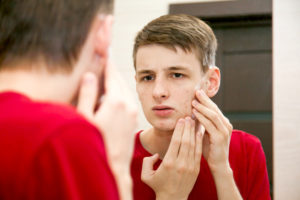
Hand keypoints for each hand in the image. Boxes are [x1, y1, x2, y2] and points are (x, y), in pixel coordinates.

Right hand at [77, 61, 137, 199]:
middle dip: (111, 70)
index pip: (111, 74)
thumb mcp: (85, 119)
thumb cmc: (96, 145)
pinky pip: (128, 99)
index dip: (107, 61)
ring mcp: (133, 112)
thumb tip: (90, 75)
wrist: (114, 167)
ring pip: (125, 89)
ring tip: (105, 76)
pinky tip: (111, 95)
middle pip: (119, 80)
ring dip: (115, 82)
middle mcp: (128, 104)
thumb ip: (88, 95)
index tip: (105, 48)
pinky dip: (119, 92)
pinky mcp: (134, 119)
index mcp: (116, 101)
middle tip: (103, 60)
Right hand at [141, 117, 202, 199]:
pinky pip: (198, 152)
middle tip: (188, 117)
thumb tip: (156, 154)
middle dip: (187, 127)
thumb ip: (147, 162)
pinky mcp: (196, 169)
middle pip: (186, 141)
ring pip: (193, 145)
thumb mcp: (146, 176)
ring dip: (194, 132)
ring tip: (194, 121)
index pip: (176, 142)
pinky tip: (199, 133)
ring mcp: (190, 167)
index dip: (179, 129)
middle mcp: (181, 164)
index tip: (180, 120)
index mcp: (169, 163)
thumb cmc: (158, 186)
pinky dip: (199, 142)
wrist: (173, 199)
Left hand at [192, 89, 232, 173]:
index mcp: (224, 123)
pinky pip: (209, 124)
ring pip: (213, 114)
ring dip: (202, 107)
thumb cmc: (210, 149)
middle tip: (196, 91)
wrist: (218, 164)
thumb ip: (203, 123)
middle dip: (204, 100)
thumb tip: (194, 111)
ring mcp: (224, 131)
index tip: (197, 92)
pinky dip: (201, 117)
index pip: (214, 108)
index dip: (206, 100)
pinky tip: (194, 113)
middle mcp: (226, 125)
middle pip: (214, 108)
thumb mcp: (206, 133)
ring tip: (193, 101)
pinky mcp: (220, 137)